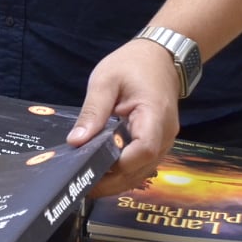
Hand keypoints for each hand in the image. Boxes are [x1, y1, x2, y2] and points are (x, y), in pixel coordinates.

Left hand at [67, 38, 180, 197]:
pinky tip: (103, 170)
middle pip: (141, 168)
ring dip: (118, 179)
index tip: (92, 167)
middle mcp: (165, 134)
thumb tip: (76, 141)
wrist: (159, 56)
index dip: (119, 163)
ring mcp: (165, 140)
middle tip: (82, 185)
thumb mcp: (105, 81)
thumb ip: (92, 112)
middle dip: (112, 180)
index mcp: (154, 115)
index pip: (143, 150)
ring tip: (89, 181)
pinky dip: (124, 171)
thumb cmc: (132, 64)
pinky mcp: (158, 142)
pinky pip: (142, 164)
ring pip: (142, 171)